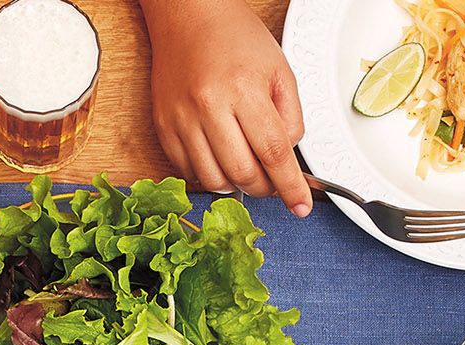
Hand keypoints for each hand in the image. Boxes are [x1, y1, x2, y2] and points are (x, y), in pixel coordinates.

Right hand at [143, 0, 308, 215]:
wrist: (189, 15)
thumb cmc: (235, 37)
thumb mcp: (279, 70)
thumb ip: (291, 118)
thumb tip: (287, 160)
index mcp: (244, 89)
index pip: (274, 153)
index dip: (291, 187)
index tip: (301, 206)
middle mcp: (208, 106)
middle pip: (243, 173)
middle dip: (265, 188)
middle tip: (273, 182)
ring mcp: (181, 118)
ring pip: (214, 180)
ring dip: (236, 185)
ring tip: (246, 167)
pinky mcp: (163, 125)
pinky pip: (187, 171)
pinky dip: (209, 176)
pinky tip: (221, 159)